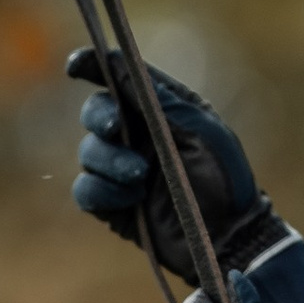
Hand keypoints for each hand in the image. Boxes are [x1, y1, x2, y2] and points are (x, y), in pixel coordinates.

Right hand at [68, 51, 281, 269]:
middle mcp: (137, 135)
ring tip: (140, 178)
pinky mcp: (112, 203)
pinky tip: (130, 198)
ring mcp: (121, 169)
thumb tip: (122, 65)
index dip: (95, 66)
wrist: (228, 237)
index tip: (76, 67)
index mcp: (161, 110)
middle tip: (115, 129)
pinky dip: (102, 191)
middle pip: (95, 111)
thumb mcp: (202, 133)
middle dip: (100, 117)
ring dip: (110, 161)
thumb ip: (162, 102)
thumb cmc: (224, 179)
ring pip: (88, 151)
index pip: (121, 78)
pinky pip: (85, 189)